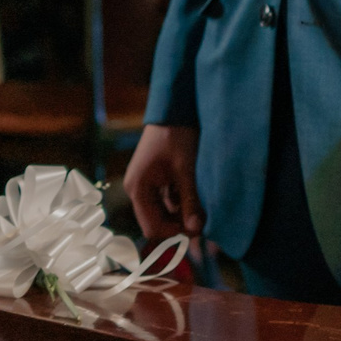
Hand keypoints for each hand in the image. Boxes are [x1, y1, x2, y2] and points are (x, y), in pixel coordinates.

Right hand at [125, 123, 205, 243]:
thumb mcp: (186, 170)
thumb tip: (195, 229)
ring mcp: (145, 183)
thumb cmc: (177, 137)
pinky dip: (180, 199)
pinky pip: (166, 197)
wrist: (174, 109)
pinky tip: (195, 193)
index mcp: (138, 189)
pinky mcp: (154, 177)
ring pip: (163, 209)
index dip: (174, 231)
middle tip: (203, 218)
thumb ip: (189, 200)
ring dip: (181, 211)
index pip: (152, 226)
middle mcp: (137, 189)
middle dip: (179, 222)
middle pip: (156, 219)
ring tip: (201, 205)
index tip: (198, 228)